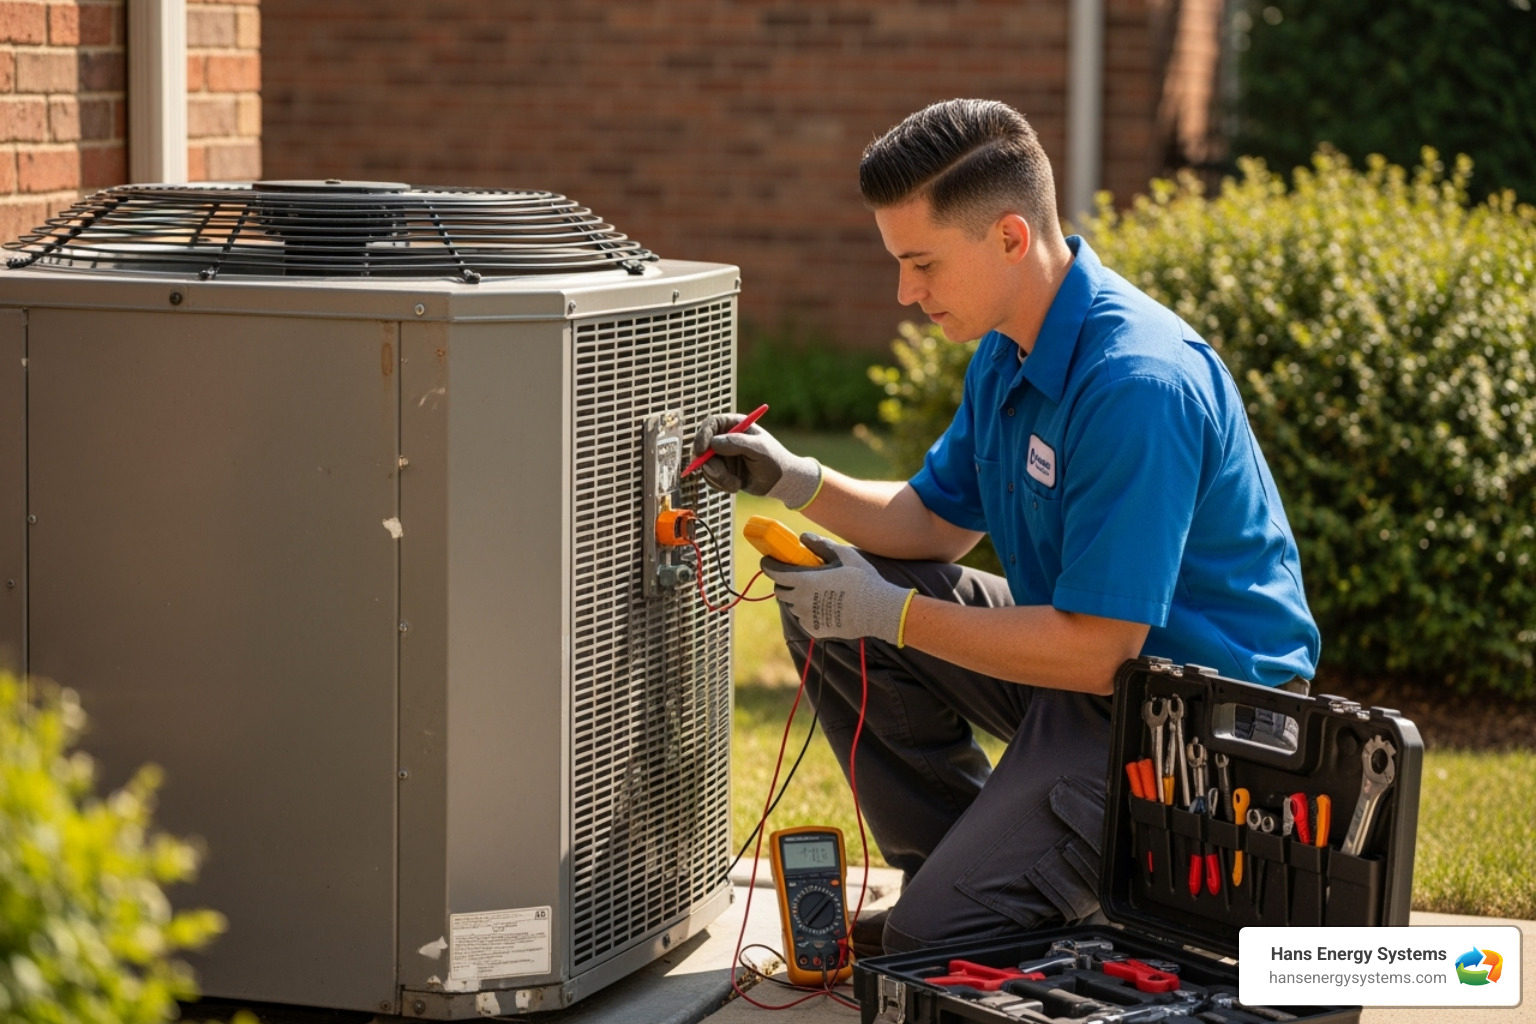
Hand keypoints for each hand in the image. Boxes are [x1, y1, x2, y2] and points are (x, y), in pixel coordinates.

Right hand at [691, 413, 821, 508]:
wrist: (780, 481)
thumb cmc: (774, 460)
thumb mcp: (759, 448)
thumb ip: (737, 443)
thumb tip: (713, 443)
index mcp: (735, 425)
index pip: (711, 424)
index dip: (702, 435)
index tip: (701, 451)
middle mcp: (725, 439)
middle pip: (702, 446)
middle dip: (708, 463)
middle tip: (719, 474)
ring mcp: (721, 455)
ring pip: (705, 465)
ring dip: (718, 477)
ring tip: (736, 483)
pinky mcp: (721, 470)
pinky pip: (710, 477)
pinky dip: (720, 484)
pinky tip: (736, 485)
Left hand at [760, 534, 916, 645]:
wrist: (878, 610)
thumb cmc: (861, 579)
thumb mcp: (843, 555)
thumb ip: (820, 544)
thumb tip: (802, 537)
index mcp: (804, 580)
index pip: (774, 572)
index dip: (768, 564)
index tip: (768, 560)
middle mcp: (801, 601)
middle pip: (780, 590)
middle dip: (784, 581)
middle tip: (795, 575)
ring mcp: (807, 617)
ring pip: (792, 605)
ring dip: (797, 597)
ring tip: (815, 591)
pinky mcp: (815, 630)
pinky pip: (804, 619)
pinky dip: (808, 611)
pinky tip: (824, 606)